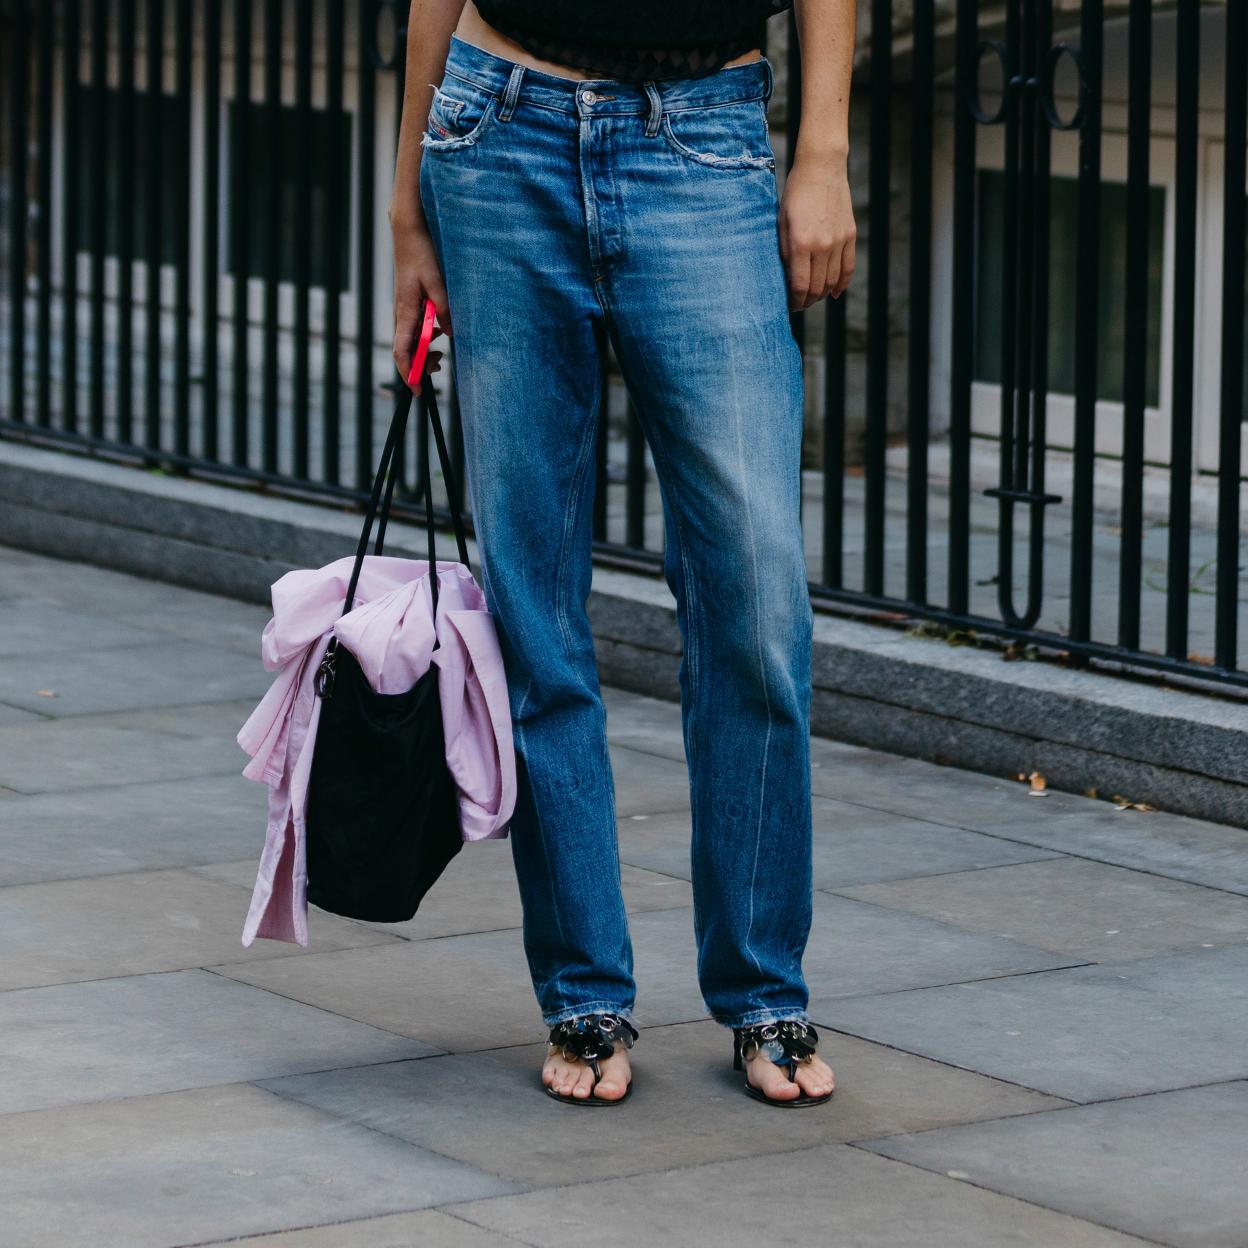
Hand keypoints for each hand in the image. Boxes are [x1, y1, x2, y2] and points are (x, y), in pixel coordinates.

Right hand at [391, 216, 450, 392]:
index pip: (402, 351)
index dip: (409, 373)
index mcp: (405, 312)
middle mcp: (401, 314)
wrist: (409, 233)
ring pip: (409, 342)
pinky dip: (425, 339)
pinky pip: (414, 330)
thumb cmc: (421, 255)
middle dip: (419, 367)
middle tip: (439, 367)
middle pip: (405, 351)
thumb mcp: (437, 282)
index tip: (418, 390)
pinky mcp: (409, 306)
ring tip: (440, 356)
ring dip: (423, 353)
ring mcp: (404, 311)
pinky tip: (438, 333)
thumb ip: (444, 309)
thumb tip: (450, 334)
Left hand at [778, 153, 856, 310]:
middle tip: (799, 304)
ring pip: (833, 281)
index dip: (795, 301)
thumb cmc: (795, 195)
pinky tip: (834, 293)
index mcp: (801, 243)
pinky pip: (848, 268)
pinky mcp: (850, 236)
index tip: (790, 305)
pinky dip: (841, 284)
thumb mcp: (781, 223)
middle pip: (817, 288)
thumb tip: (788, 279)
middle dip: (807, 301)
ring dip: (822, 294)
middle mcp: (822, 246)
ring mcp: (839, 242)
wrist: (821, 169)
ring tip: (813, 297)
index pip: (800, 286)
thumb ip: (785, 252)